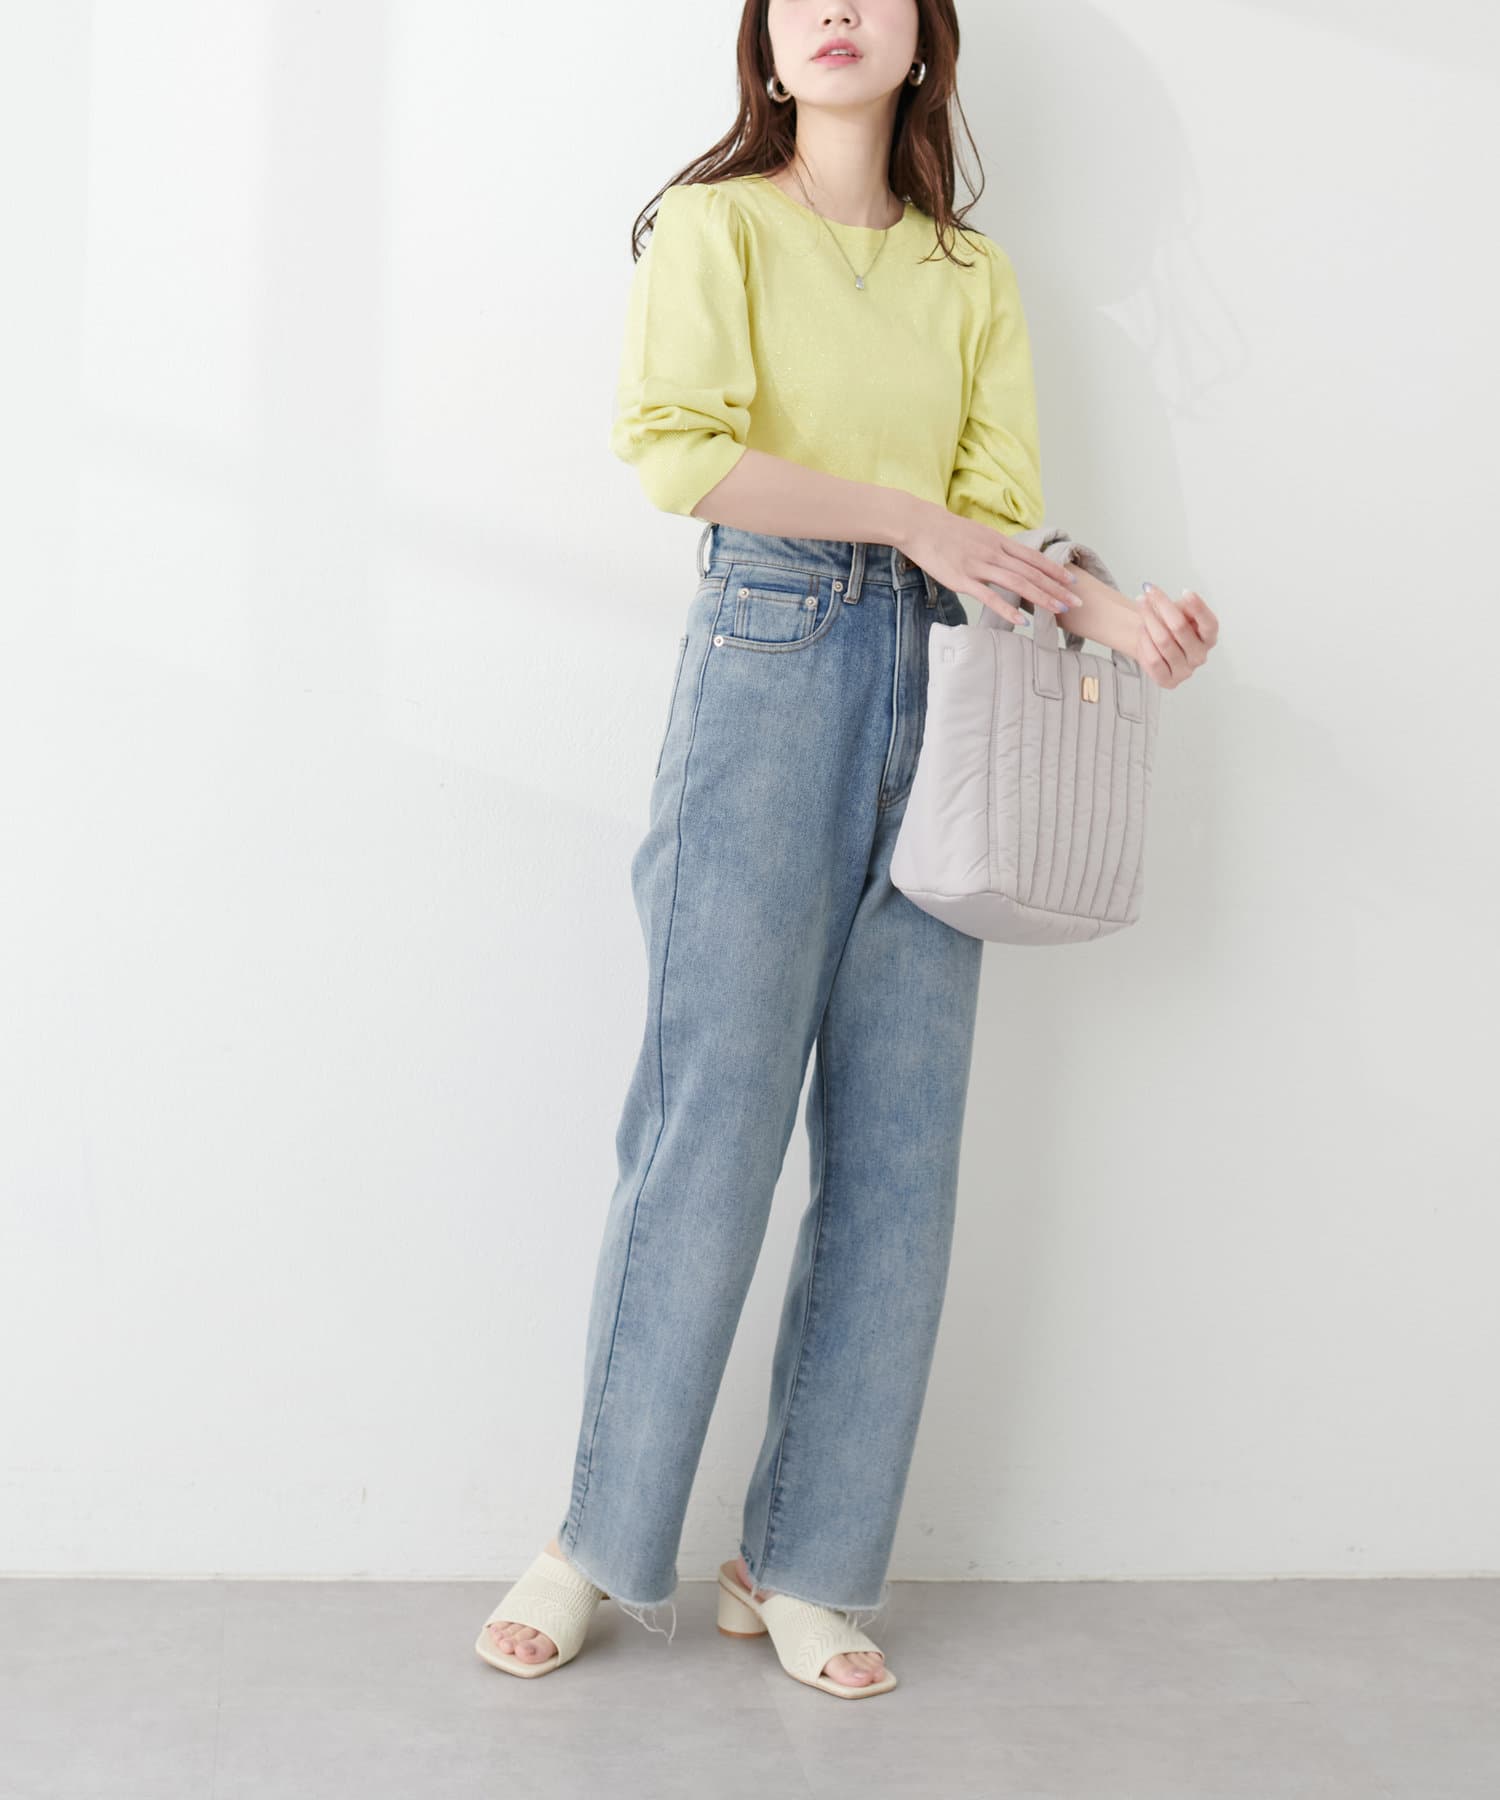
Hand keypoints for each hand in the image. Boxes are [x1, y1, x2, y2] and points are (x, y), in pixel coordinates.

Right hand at [899, 500, 1080, 624]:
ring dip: (1041, 598)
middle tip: (1076, 603)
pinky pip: (989, 597)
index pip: (1034, 558)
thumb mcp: (976, 534)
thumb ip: (993, 548)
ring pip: (1018, 584)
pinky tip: (1021, 621)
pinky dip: (1008, 609)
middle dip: (1057, 588)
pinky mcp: (963, 580)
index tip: (1072, 582)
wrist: (919, 525)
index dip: (1055, 571)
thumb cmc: (945, 531)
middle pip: (1032, 573)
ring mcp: (979, 567)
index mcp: (999, 542)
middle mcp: (994, 553)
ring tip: (1058, 610)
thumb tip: (1007, 559)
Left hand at [1131, 583, 1217, 688]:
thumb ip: (1185, 606)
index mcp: (1209, 638)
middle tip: (1149, 593)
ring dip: (1149, 620)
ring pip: (1163, 641)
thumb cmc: (1170, 625)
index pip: (1209, 624)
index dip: (1198, 607)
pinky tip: (1142, 629)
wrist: (1152, 642)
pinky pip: (1153, 659)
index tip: (1186, 592)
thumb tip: (1185, 599)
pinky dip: (1144, 641)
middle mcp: (1200, 656)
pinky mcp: (1169, 681)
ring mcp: (1185, 671)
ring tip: (1142, 607)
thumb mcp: (1182, 611)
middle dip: (1162, 606)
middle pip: (1180, 627)